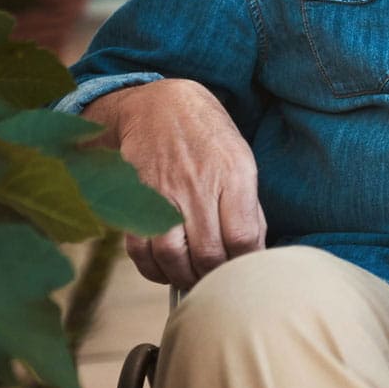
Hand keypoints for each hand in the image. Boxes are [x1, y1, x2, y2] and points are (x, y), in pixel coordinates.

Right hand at [82, 78, 265, 289]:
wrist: (161, 106)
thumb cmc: (209, 137)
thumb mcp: (242, 162)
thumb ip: (248, 207)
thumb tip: (253, 251)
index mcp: (235, 176)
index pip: (244, 239)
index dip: (246, 264)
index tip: (245, 272)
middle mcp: (199, 186)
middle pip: (209, 254)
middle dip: (216, 277)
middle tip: (219, 280)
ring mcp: (164, 194)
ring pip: (172, 256)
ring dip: (184, 277)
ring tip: (194, 277)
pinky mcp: (135, 200)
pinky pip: (140, 248)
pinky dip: (153, 269)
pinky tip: (166, 269)